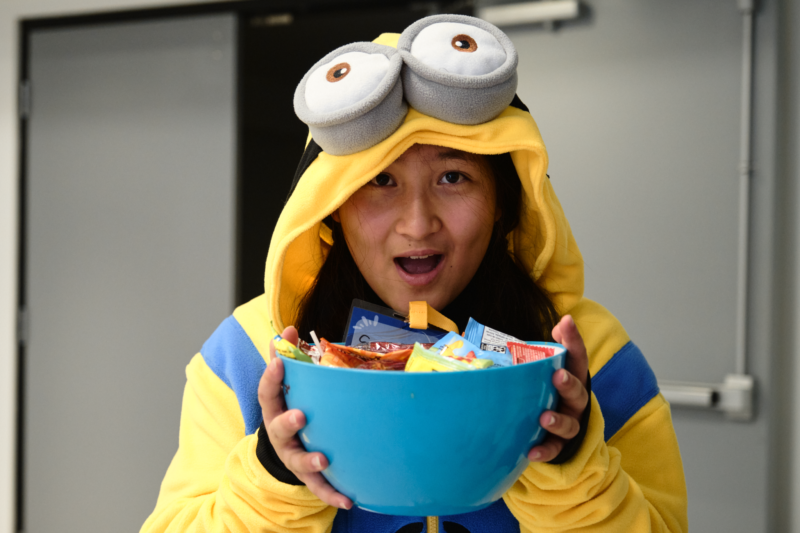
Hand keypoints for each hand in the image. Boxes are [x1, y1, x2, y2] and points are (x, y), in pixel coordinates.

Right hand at [258, 326, 352, 508]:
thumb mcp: (284, 386)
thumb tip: (288, 327)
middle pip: (279, 428)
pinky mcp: (308, 477)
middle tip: (300, 415)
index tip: (278, 362)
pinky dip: (332, 494)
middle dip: (288, 422)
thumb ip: (286, 357)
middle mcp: (280, 434)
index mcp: (275, 408)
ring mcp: (292, 456)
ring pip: (298, 460)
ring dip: (310, 460)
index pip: (268, 392)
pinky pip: (319, 488)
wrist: (285, 451)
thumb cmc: (289, 408)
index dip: (271, 377)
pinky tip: (348, 498)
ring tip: (323, 459)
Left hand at [528, 315, 589, 462]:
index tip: (566, 322)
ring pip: (569, 423)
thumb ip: (551, 349)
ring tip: (544, 418)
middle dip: (569, 384)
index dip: (574, 340)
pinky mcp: (558, 445)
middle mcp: (575, 401)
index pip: (577, 357)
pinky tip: (531, 452)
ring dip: (558, 420)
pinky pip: (554, 449)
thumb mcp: (550, 369)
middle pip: (578, 392)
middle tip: (558, 376)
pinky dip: (544, 451)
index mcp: (572, 378)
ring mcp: (569, 423)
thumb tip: (559, 323)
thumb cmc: (549, 391)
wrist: (554, 430)